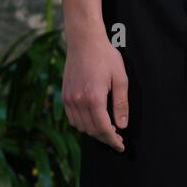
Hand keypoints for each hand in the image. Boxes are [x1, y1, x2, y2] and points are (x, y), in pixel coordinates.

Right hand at [62, 30, 128, 151]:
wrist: (84, 41)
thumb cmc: (106, 57)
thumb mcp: (120, 78)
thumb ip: (121, 104)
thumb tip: (122, 125)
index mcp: (94, 98)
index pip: (103, 128)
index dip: (112, 140)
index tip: (121, 145)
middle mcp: (78, 101)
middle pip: (91, 130)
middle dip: (104, 137)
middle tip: (117, 138)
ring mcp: (69, 99)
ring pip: (80, 126)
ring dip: (93, 132)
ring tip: (106, 130)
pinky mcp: (64, 95)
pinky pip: (72, 118)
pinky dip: (82, 124)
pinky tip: (92, 120)